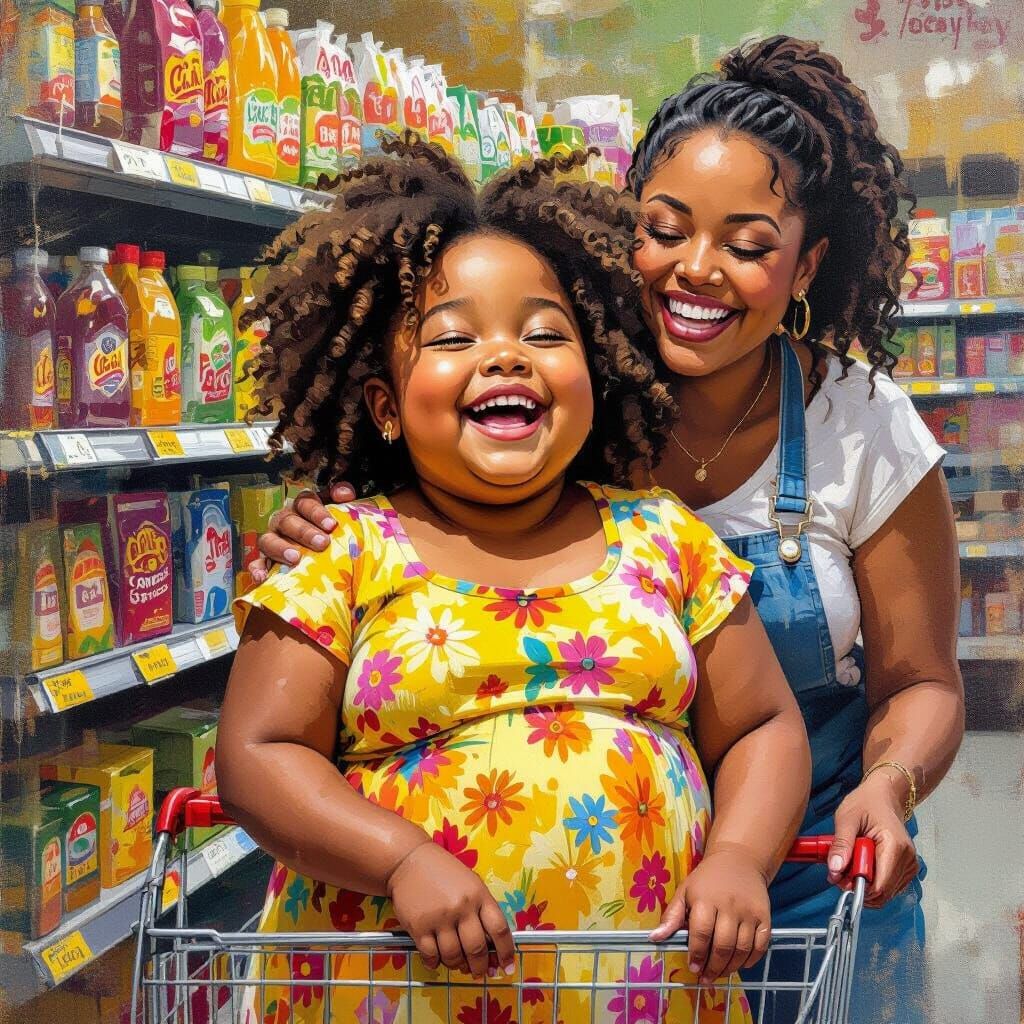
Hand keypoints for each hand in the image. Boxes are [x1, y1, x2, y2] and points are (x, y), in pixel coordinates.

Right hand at [250, 482, 354, 583]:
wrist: (323, 555)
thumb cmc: (330, 531)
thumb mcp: (339, 511)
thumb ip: (342, 497)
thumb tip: (344, 494)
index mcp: (301, 507)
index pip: (305, 502)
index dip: (317, 512)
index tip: (331, 525)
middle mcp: (284, 520)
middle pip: (288, 521)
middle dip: (305, 532)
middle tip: (322, 543)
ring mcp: (272, 539)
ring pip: (269, 540)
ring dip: (281, 548)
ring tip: (295, 558)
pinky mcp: (265, 558)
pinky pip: (257, 562)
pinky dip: (257, 568)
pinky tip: (261, 576)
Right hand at [385, 842, 515, 979]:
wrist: (409, 861)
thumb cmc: (444, 872)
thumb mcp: (471, 883)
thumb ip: (481, 909)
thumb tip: (491, 945)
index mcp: (479, 895)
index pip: (500, 929)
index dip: (506, 952)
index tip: (507, 967)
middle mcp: (462, 907)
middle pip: (477, 949)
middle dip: (480, 967)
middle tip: (479, 973)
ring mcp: (440, 918)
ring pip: (454, 956)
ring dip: (457, 965)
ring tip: (457, 964)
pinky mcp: (419, 927)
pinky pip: (431, 956)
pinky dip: (435, 962)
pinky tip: (437, 958)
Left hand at [649, 849, 770, 985]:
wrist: (739, 859)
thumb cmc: (707, 880)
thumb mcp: (685, 891)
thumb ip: (671, 916)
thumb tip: (655, 938)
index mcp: (705, 899)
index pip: (701, 933)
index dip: (697, 954)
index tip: (693, 967)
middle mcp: (729, 906)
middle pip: (723, 945)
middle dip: (713, 967)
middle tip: (706, 977)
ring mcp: (749, 912)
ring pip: (742, 949)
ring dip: (731, 968)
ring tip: (720, 973)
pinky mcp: (765, 917)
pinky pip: (761, 946)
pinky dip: (751, 960)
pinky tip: (740, 964)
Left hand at [828, 772, 917, 907]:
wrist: (883, 795)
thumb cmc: (867, 802)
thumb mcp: (847, 818)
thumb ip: (841, 844)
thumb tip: (835, 869)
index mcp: (895, 845)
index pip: (880, 885)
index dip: (857, 886)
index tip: (839, 877)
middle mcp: (907, 858)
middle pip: (882, 891)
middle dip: (858, 886)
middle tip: (840, 872)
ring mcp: (909, 864)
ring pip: (886, 892)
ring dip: (864, 884)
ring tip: (850, 864)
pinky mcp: (906, 867)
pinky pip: (889, 886)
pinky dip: (873, 881)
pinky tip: (862, 865)